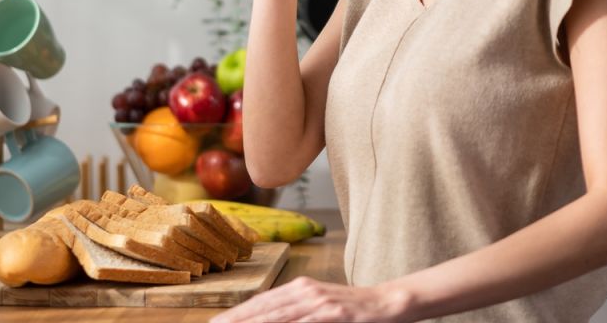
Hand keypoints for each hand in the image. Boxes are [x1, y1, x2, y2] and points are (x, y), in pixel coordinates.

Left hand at [210, 276, 410, 322]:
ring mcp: (319, 302)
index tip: (216, 322)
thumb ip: (298, 314)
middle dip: (236, 320)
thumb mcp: (322, 308)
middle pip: (263, 309)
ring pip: (278, 317)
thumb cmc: (355, 310)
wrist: (390, 302)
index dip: (237, 313)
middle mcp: (306, 291)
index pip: (262, 302)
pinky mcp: (333, 314)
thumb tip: (273, 318)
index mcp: (301, 288)